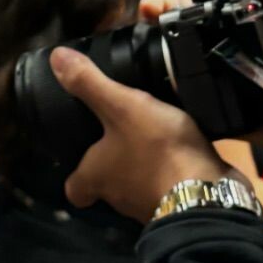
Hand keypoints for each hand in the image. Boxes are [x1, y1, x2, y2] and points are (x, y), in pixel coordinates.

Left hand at [50, 47, 232, 220]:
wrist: (207, 191)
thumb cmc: (156, 151)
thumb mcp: (122, 106)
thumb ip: (90, 84)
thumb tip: (56, 57)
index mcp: (96, 176)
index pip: (75, 188)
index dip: (76, 177)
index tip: (81, 161)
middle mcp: (118, 197)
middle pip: (108, 186)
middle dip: (115, 165)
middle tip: (123, 138)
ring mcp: (149, 205)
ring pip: (139, 187)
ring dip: (146, 168)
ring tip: (157, 139)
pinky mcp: (179, 205)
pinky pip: (169, 187)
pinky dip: (173, 172)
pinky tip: (184, 152)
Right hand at [142, 0, 262, 153]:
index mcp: (240, 25)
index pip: (200, 10)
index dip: (176, 4)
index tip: (158, 1)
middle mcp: (226, 51)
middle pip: (183, 36)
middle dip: (159, 25)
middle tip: (148, 16)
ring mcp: (223, 82)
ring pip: (184, 70)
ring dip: (165, 61)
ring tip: (151, 49)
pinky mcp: (225, 111)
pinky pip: (198, 104)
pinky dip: (181, 99)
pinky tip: (166, 88)